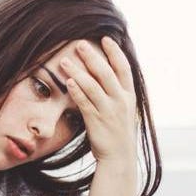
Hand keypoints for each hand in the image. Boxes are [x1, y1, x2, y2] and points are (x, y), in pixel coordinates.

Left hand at [59, 36, 138, 163]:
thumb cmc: (118, 132)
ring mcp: (109, 111)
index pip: (124, 68)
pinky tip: (68, 81)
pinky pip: (85, 102)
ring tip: (65, 60)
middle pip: (106, 73)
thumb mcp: (124, 109)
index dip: (115, 52)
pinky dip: (77, 91)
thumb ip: (117, 92)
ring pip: (93, 86)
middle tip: (80, 43)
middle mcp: (121, 101)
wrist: (119, 157)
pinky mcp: (96, 121)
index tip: (105, 38)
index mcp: (130, 96)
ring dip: (78, 71)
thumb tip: (106, 73)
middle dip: (92, 57)